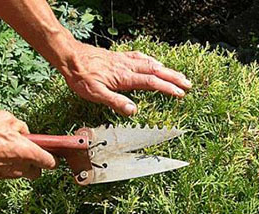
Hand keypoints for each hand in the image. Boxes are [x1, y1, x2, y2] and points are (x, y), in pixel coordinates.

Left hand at [60, 42, 191, 115]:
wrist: (70, 57)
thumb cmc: (81, 77)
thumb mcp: (95, 94)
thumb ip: (115, 102)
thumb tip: (133, 111)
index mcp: (125, 78)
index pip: (152, 83)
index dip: (168, 88)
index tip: (181, 93)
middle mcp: (128, 67)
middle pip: (156, 71)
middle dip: (174, 78)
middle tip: (188, 84)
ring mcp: (124, 60)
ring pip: (150, 63)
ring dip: (166, 69)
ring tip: (178, 75)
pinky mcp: (119, 57)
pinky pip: (140, 57)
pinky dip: (151, 60)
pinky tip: (154, 62)